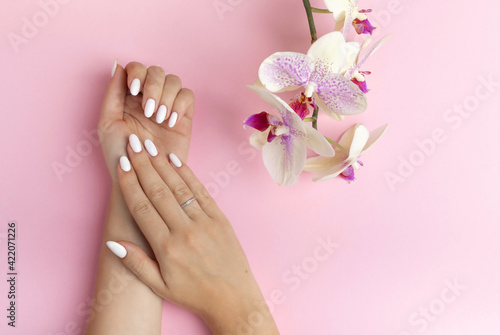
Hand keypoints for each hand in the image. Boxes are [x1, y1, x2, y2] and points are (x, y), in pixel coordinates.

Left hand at [98, 61, 193, 184]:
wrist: (141, 178)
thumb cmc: (120, 156)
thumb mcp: (108, 123)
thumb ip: (112, 93)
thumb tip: (118, 65)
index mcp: (128, 97)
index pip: (137, 68)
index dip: (138, 73)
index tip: (134, 91)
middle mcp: (149, 98)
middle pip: (157, 71)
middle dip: (153, 87)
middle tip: (149, 110)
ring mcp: (168, 107)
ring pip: (174, 81)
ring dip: (166, 96)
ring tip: (159, 119)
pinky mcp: (184, 118)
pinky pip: (188, 96)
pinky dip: (180, 104)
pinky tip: (170, 122)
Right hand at [106, 138, 279, 334]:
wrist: (233, 299)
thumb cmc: (194, 294)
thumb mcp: (159, 286)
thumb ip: (136, 263)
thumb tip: (113, 241)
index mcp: (167, 247)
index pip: (142, 208)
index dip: (129, 183)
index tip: (120, 164)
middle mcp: (185, 230)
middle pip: (159, 191)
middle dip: (143, 164)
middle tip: (132, 143)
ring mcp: (205, 222)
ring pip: (179, 187)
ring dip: (162, 164)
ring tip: (149, 146)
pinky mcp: (220, 218)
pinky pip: (200, 191)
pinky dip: (187, 173)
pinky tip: (174, 160)